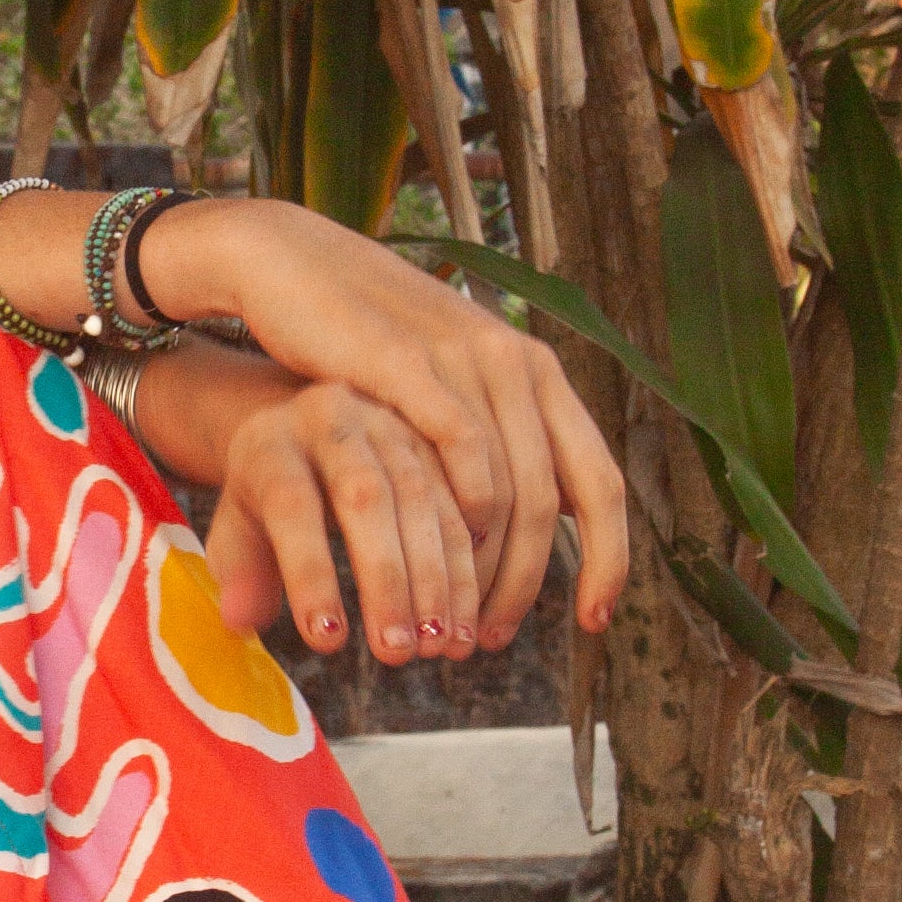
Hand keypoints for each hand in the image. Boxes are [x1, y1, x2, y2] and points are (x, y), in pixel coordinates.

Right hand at [149, 200, 628, 646]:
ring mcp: (466, 360)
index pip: (600, 482)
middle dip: (527, 584)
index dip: (609, 559)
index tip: (592, 620)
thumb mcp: (448, 381)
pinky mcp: (410, 363)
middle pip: (551, 502)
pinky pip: (458, 455)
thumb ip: (494, 435)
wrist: (292, 265)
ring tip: (459, 622)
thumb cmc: (367, 336)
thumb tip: (538, 511)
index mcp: (536, 373)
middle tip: (495, 637)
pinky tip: (437, 560)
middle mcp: (516, 363)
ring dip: (489, 571)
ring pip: (507, 490)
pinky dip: (459, 518)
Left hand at [201, 378, 492, 663]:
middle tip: (395, 653)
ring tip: (435, 648)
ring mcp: (388, 423)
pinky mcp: (432, 440)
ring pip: (422, 499)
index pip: (290, 504)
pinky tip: (463, 623)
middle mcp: (331, 418)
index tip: (326, 641)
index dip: (310, 574)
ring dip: (436, 581)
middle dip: (385, 580)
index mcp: (270, 441)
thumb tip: (240, 621)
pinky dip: (466, 568)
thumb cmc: (265, 499)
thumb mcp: (237, 529)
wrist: (306, 432)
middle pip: (364, 496)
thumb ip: (238, 573)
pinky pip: (460, 502)